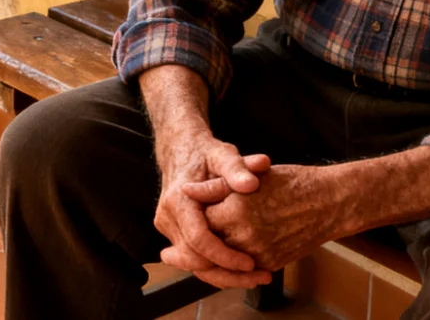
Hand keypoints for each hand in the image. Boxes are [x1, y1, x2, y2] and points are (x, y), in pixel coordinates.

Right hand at [152, 129, 273, 288]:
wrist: (181, 151)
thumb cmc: (206, 154)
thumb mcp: (223, 155)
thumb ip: (238, 168)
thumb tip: (251, 184)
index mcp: (178, 200)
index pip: (198, 239)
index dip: (224, 255)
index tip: (250, 263)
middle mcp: (167, 217)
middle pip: (194, 260)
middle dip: (227, 273)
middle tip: (262, 276)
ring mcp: (167, 228)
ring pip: (192, 265)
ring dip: (223, 276)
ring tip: (255, 278)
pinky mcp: (172, 235)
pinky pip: (192, 259)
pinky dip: (215, 269)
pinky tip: (240, 273)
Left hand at [180, 164, 343, 272]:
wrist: (330, 203)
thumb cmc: (292, 183)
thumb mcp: (251, 176)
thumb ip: (216, 187)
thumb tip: (187, 191)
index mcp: (237, 208)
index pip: (198, 223)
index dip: (186, 225)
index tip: (174, 229)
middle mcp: (246, 235)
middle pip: (205, 251)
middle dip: (187, 254)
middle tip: (169, 256)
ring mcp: (259, 253)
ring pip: (221, 267)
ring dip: (203, 266)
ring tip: (188, 263)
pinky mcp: (271, 264)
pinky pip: (241, 272)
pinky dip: (227, 270)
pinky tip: (218, 265)